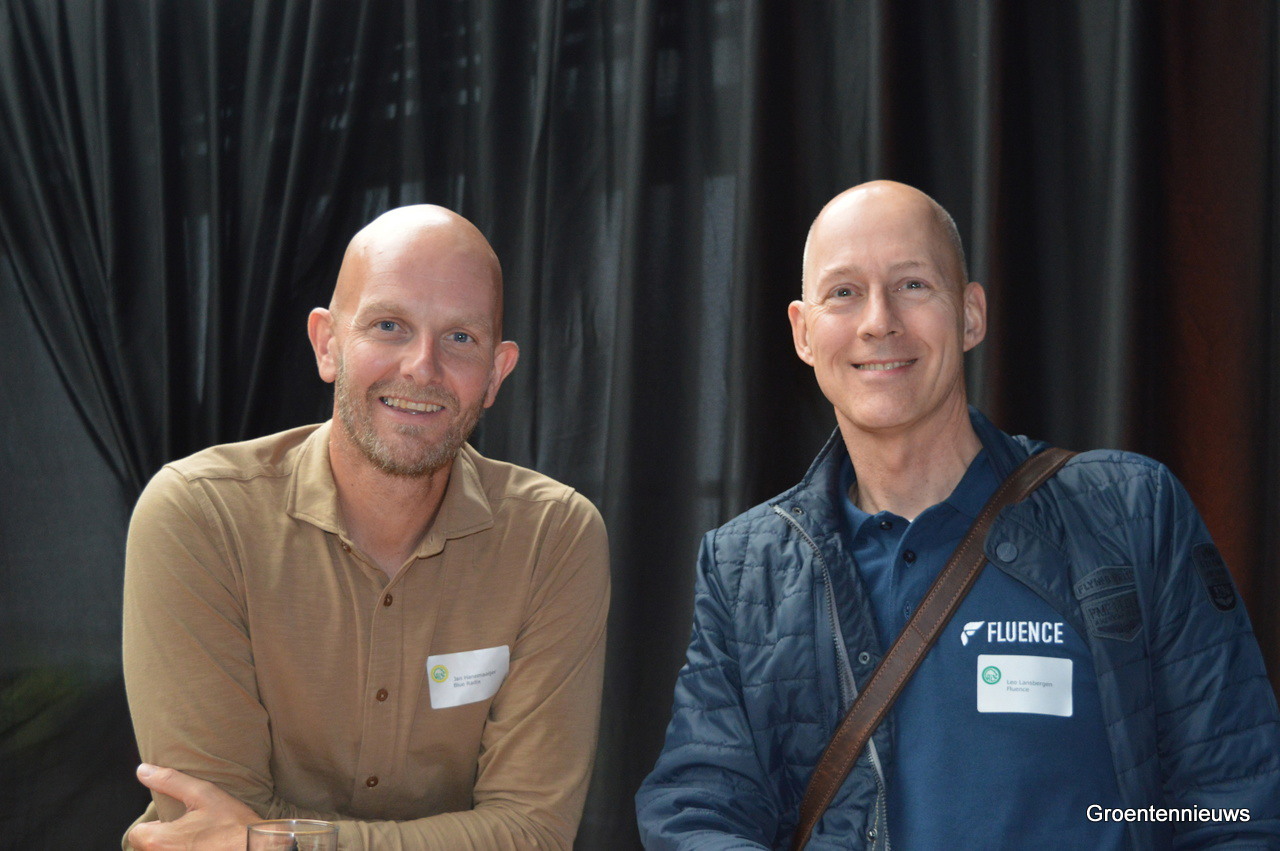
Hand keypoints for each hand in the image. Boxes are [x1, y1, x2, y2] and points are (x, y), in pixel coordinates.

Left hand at [128, 763, 258, 849]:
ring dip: (174, 848)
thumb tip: (142, 770)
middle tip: (189, 833)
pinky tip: (204, 849)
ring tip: (197, 843)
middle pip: (148, 848)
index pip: (137, 834)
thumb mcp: (203, 794)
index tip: (176, 824)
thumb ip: (169, 781)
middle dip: (163, 840)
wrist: (256, 848)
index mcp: (158, 841)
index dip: (155, 826)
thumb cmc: (231, 824)